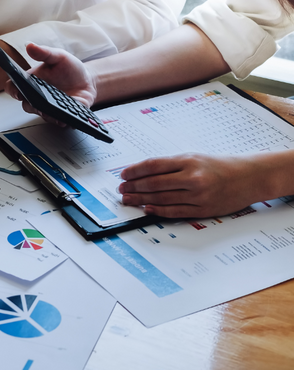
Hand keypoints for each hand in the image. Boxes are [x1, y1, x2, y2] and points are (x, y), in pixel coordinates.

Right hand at [4, 42, 96, 123]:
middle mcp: (37, 97)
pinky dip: (61, 120)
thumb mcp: (58, 56)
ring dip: (47, 114)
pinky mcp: (61, 115)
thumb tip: (30, 45)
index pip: (14, 88)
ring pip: (42, 115)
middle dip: (31, 105)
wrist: (87, 80)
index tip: (17, 91)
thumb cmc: (69, 69)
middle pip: (27, 105)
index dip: (13, 90)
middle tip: (37, 102)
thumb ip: (44, 53)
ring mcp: (48, 108)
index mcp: (31, 82)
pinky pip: (58, 121)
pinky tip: (65, 117)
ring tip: (54, 111)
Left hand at [118, 154, 264, 218]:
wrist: (249, 177)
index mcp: (188, 161)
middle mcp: (192, 178)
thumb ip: (170, 165)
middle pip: (154, 183)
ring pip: (162, 198)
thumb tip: (142, 173)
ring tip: (128, 199)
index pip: (153, 166)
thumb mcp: (194, 157)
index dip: (134, 171)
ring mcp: (198, 195)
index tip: (123, 175)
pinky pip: (175, 211)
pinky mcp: (203, 210)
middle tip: (121, 189)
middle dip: (134, 187)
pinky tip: (147, 208)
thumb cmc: (219, 166)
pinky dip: (158, 210)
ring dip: (141, 199)